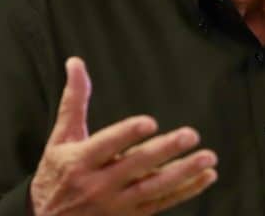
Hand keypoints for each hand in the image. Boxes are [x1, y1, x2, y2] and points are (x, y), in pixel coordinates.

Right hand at [29, 57, 217, 215]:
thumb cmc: (57, 174)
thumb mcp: (60, 138)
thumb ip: (74, 101)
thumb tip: (76, 62)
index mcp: (80, 161)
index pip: (106, 145)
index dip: (127, 134)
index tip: (150, 122)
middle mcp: (98, 185)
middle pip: (135, 166)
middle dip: (164, 150)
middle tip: (190, 135)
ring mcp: (116, 204)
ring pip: (154, 187)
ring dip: (184, 173)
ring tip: (208, 157)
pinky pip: (162, 203)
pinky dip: (186, 191)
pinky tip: (207, 176)